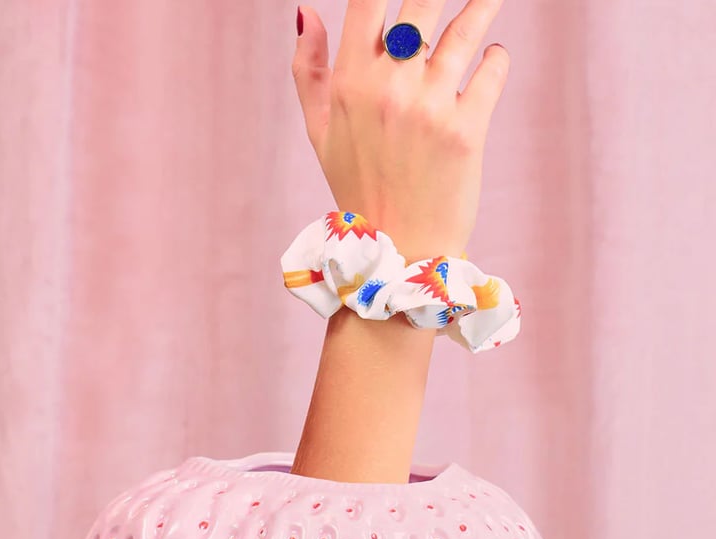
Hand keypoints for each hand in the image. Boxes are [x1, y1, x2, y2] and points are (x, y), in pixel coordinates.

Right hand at [293, 0, 509, 262]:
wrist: (399, 250)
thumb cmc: (359, 188)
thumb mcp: (319, 133)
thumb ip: (308, 70)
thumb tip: (305, 11)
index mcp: (349, 83)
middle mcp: (388, 88)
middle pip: (422, 2)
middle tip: (455, 0)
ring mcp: (429, 107)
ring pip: (467, 28)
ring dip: (483, 5)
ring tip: (490, 0)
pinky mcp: (466, 129)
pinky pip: (492, 70)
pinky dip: (496, 58)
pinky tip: (491, 58)